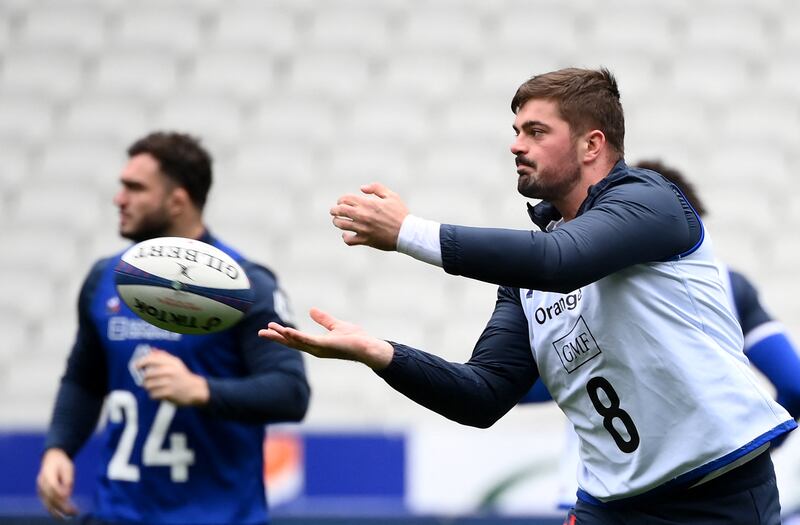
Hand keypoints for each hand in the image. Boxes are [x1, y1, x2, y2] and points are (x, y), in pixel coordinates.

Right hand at [37, 448, 77, 518]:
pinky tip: (59, 515)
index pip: (53, 487)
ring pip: (46, 502)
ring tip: (65, 517)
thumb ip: (67, 481)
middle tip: (73, 512)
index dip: (60, 494)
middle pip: (50, 497)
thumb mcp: (68, 468)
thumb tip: (67, 495)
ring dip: (55, 511)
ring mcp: (40, 488)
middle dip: (61, 506)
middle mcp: (41, 482)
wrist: (51, 457)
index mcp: (48, 474)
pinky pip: (45, 502)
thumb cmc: (62, 462)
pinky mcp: (41, 492)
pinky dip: (52, 509)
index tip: (69, 499)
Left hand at [136, 349, 209, 405]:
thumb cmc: (181, 375)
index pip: (151, 359)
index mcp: (171, 362)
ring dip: (149, 387)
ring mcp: (169, 382)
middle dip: (144, 378)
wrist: (194, 389)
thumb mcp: (176, 363)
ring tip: (154, 387)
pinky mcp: (168, 393)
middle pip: (147, 374)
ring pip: (148, 385)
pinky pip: (152, 394)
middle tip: (146, 380)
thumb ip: (163, 356)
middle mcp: (170, 371)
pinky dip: (153, 395)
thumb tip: (151, 350)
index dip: (141, 362)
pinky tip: (159, 393)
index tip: (136, 365)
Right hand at [258, 307, 393, 369]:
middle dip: (276, 338)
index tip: (269, 327)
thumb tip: (311, 310)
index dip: (282, 334)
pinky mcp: (326, 346)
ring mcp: (320, 349)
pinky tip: (287, 332)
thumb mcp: (336, 325)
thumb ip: (323, 319)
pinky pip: (309, 341)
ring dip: (283, 336)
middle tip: (260, 332)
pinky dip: (297, 337)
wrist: (368, 347)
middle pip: (291, 343)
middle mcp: (315, 348)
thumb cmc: (355, 339)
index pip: (295, 339)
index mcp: (316, 344)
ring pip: (297, 342)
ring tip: (270, 330)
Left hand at [330, 182, 407, 249]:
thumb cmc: (400, 213)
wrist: (407, 233)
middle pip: (340, 211)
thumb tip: (362, 188)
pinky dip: (345, 237)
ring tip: (338, 221)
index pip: (345, 199)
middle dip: (334, 210)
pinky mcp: (365, 240)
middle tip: (334, 211)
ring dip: (337, 222)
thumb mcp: (391, 196)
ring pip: (341, 225)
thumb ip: (376, 188)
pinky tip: (346, 234)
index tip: (342, 202)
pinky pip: (349, 240)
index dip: (341, 200)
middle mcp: (363, 216)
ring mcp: (363, 229)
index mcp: (368, 204)